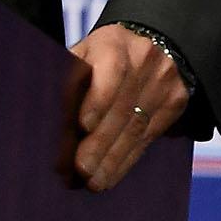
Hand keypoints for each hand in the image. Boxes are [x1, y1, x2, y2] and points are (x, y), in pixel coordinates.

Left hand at [69, 24, 188, 191]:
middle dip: (100, 143)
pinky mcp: (175, 104)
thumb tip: (45, 109)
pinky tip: (109, 176)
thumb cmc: (103, 51)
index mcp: (115, 43)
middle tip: (80, 168)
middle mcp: (144, 62)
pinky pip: (148, 137)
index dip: (97, 100)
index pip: (110, 72)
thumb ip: (70, 74)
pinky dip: (126, 160)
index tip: (82, 125)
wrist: (159, 39)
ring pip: (136, 128)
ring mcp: (163, 84)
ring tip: (91, 181)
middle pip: (123, 108)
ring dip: (112, 159)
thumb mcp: (85, 49)